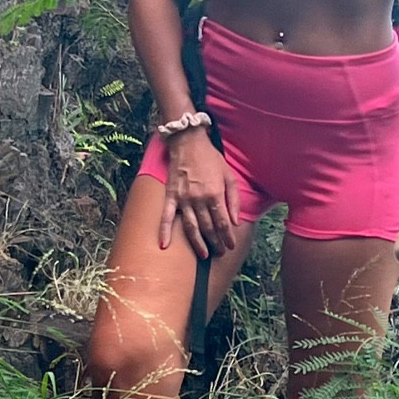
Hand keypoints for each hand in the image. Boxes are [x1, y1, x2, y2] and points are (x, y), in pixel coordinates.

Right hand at [159, 127, 239, 260]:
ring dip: (198, 243)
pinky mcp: (171, 196)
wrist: (188, 142)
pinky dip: (164, 231)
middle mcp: (199, 199)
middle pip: (208, 228)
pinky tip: (164, 245)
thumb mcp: (229, 175)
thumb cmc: (211, 158)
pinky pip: (166, 216)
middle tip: (220, 252)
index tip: (230, 246)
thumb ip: (233, 199)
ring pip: (191, 227)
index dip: (227, 237)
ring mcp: (183, 199)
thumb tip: (235, 222)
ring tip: (204, 255)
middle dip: (216, 242)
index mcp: (215, 194)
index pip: (223, 223)